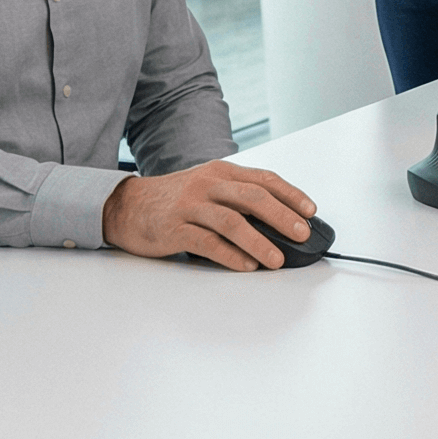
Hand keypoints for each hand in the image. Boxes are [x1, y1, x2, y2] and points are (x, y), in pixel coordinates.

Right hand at [100, 160, 317, 270]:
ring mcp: (190, 206)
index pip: (264, 179)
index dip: (290, 194)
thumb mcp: (207, 187)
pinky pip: (207, 242)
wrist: (126, 206)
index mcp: (221, 172)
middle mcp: (207, 184)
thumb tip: (279, 221)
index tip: (311, 210)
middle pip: (252, 197)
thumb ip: (237, 198)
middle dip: (282, 216)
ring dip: (259, 241)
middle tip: (302, 233)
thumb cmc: (174, 200)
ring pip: (232, 221)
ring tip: (277, 259)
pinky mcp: (174, 228)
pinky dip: (230, 255)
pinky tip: (246, 266)